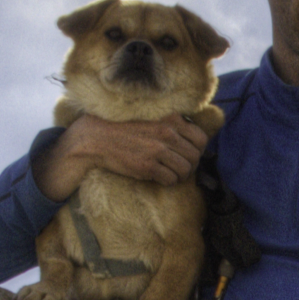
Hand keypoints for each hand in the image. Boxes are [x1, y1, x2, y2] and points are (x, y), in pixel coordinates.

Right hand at [37, 114, 208, 199]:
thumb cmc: (125, 128)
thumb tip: (196, 140)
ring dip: (179, 175)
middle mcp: (167, 133)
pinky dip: (168, 182)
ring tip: (169, 173)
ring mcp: (157, 150)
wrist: (97, 138)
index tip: (189, 154)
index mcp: (171, 119)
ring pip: (185, 170)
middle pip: (195, 157)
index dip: (198, 150)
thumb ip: (173, 125)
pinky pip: (171, 180)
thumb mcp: (152, 118)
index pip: (201, 139)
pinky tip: (159, 177)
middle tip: (179, 167)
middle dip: (190, 165)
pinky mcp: (148, 166)